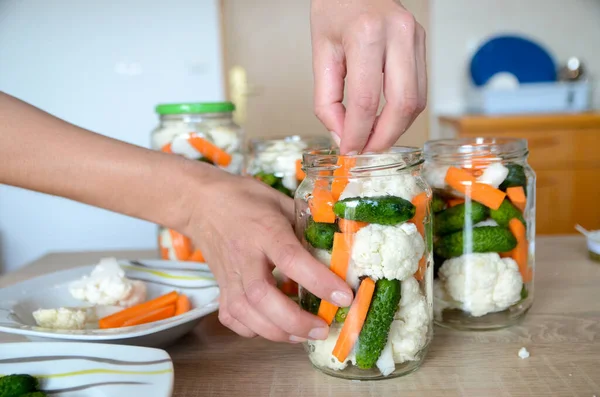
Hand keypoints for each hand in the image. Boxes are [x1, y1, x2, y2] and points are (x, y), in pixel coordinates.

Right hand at [182, 169, 352, 341]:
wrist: (200, 203)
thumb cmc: (244, 199)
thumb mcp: (280, 201)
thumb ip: (305, 223)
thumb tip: (335, 245)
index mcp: (265, 231)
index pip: (292, 259)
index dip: (319, 281)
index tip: (344, 296)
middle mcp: (244, 256)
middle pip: (262, 296)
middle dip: (294, 320)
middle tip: (321, 328)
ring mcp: (229, 275)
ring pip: (244, 312)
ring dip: (276, 331)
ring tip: (303, 335)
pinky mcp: (220, 287)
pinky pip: (232, 317)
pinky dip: (252, 329)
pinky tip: (271, 327)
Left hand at [311, 0, 426, 153]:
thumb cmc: (334, 9)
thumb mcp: (320, 52)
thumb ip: (326, 100)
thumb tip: (341, 136)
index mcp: (366, 34)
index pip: (367, 100)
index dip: (358, 133)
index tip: (348, 151)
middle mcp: (398, 34)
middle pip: (402, 104)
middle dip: (384, 138)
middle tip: (366, 152)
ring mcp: (415, 37)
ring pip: (417, 101)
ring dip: (397, 129)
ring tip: (374, 139)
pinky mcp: (422, 43)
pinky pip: (420, 89)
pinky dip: (403, 112)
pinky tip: (386, 120)